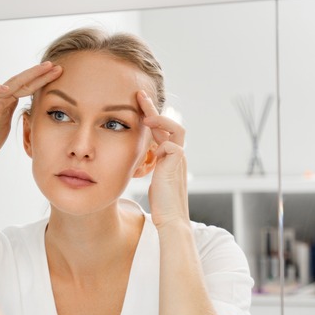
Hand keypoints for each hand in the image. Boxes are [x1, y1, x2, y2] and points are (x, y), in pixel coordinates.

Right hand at [0, 62, 61, 166]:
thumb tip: (40, 114)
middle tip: (55, 65)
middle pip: (23, 81)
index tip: (59, 72)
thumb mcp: (12, 124)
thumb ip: (22, 115)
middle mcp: (2, 97)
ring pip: (10, 83)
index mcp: (10, 100)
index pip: (29, 86)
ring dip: (28, 75)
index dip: (43, 79)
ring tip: (42, 68)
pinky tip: (6, 88)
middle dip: (40, 73)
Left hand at [137, 90, 189, 228]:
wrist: (171, 219)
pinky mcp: (177, 162)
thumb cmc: (160, 203)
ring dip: (161, 118)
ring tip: (145, 115)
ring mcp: (179, 158)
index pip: (161, 131)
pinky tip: (148, 137)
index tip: (136, 107)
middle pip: (169, 124)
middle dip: (153, 108)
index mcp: (170, 157)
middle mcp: (177, 154)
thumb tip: (136, 157)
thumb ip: (147, 165)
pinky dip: (161, 137)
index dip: (150, 118)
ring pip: (175, 129)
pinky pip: (171, 143)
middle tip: (139, 95)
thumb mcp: (150, 179)